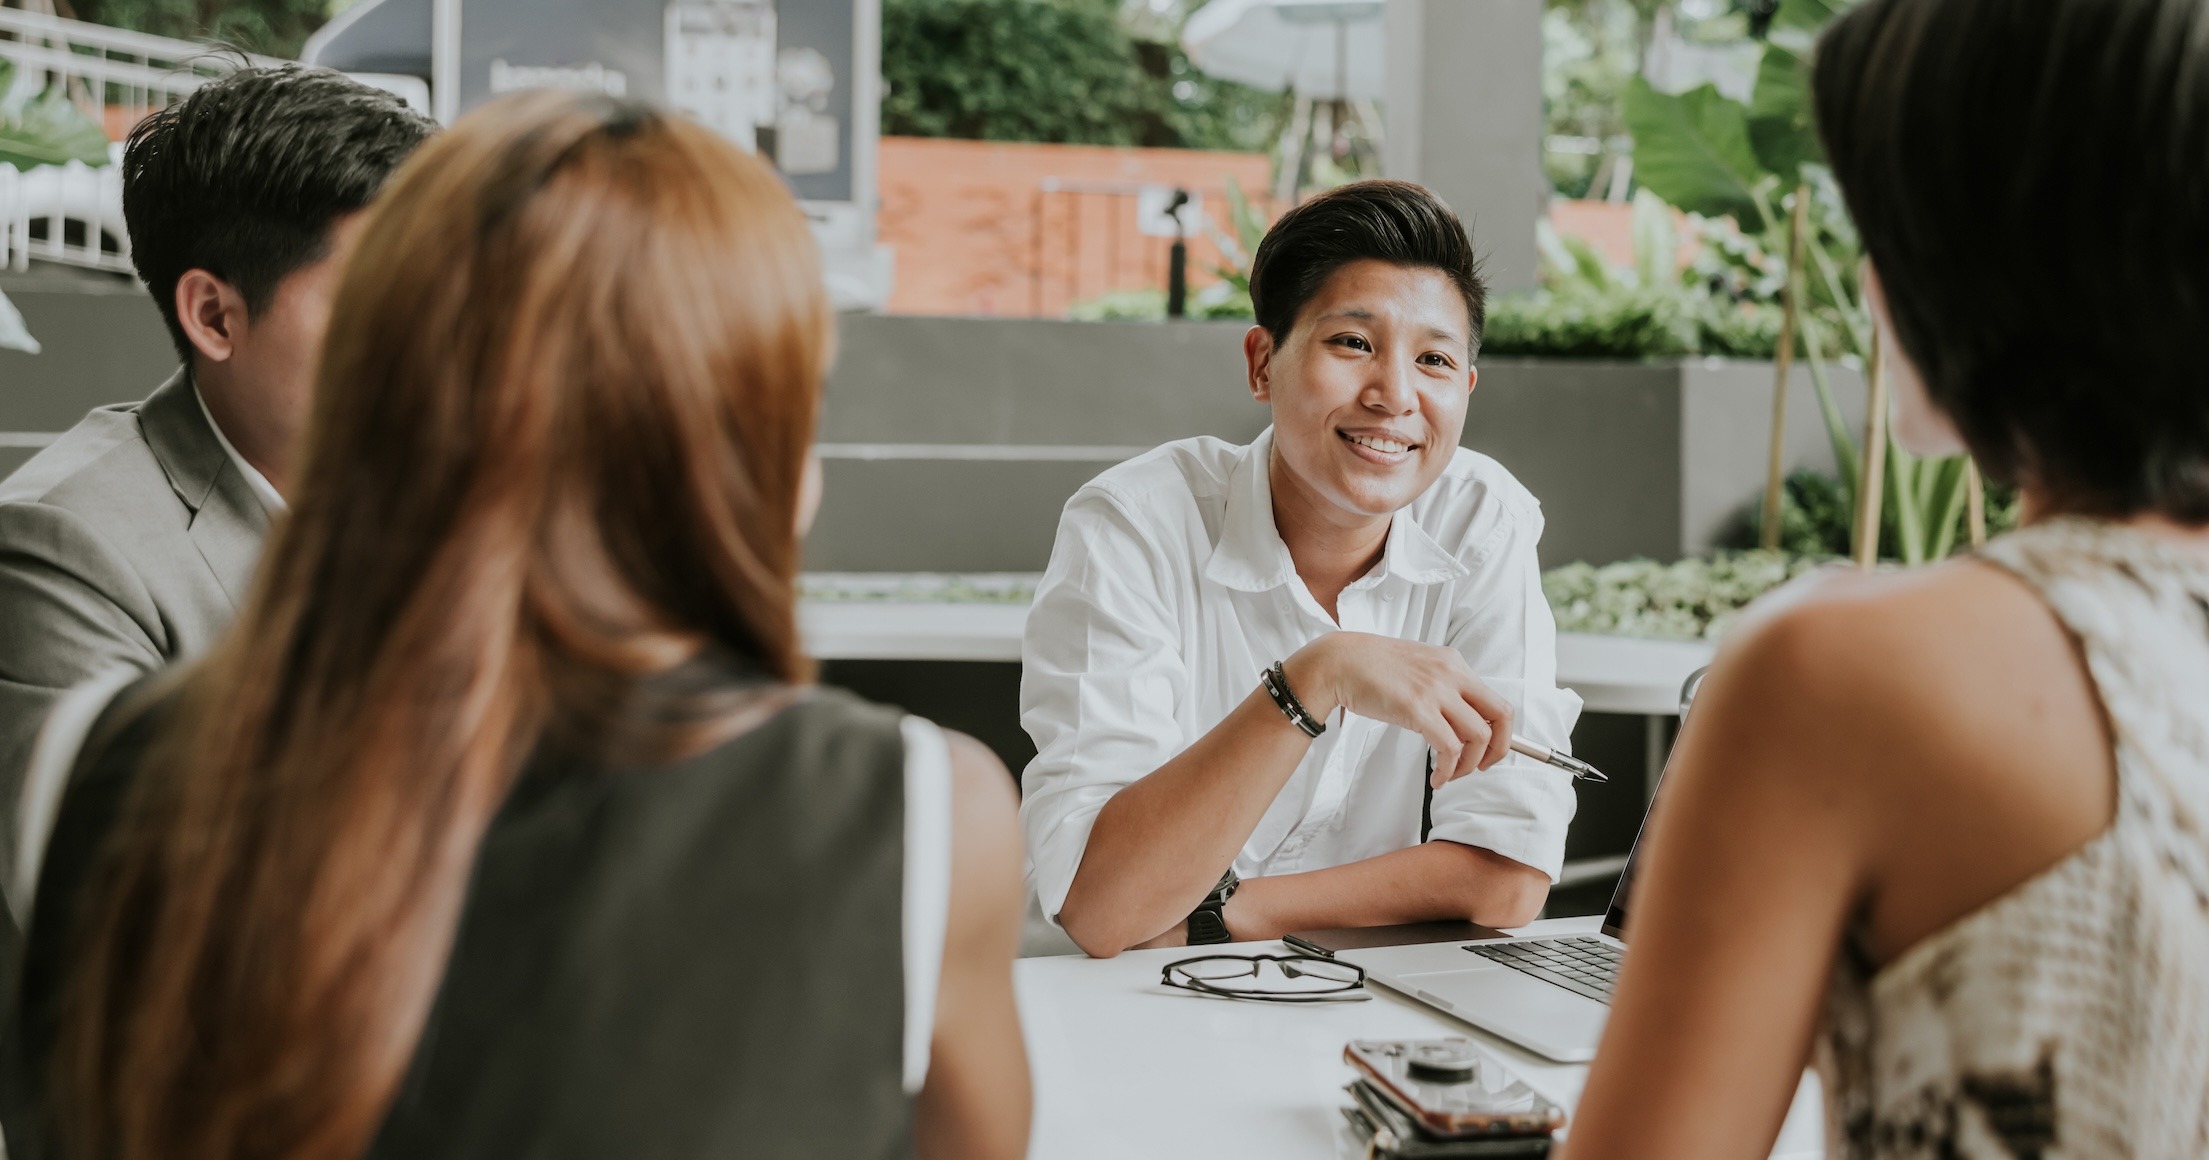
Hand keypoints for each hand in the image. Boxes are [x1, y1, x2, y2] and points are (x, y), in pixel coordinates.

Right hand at [1283, 633, 1512, 786]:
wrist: (1338, 662)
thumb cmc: (1370, 668)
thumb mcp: (1418, 668)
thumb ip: (1441, 687)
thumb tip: (1457, 720)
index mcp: (1453, 663)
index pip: (1496, 701)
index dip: (1500, 733)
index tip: (1488, 751)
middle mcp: (1452, 673)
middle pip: (1501, 717)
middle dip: (1498, 750)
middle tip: (1481, 767)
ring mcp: (1436, 690)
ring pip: (1478, 736)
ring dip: (1468, 765)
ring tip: (1449, 775)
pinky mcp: (1417, 709)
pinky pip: (1449, 748)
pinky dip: (1447, 770)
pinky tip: (1436, 778)